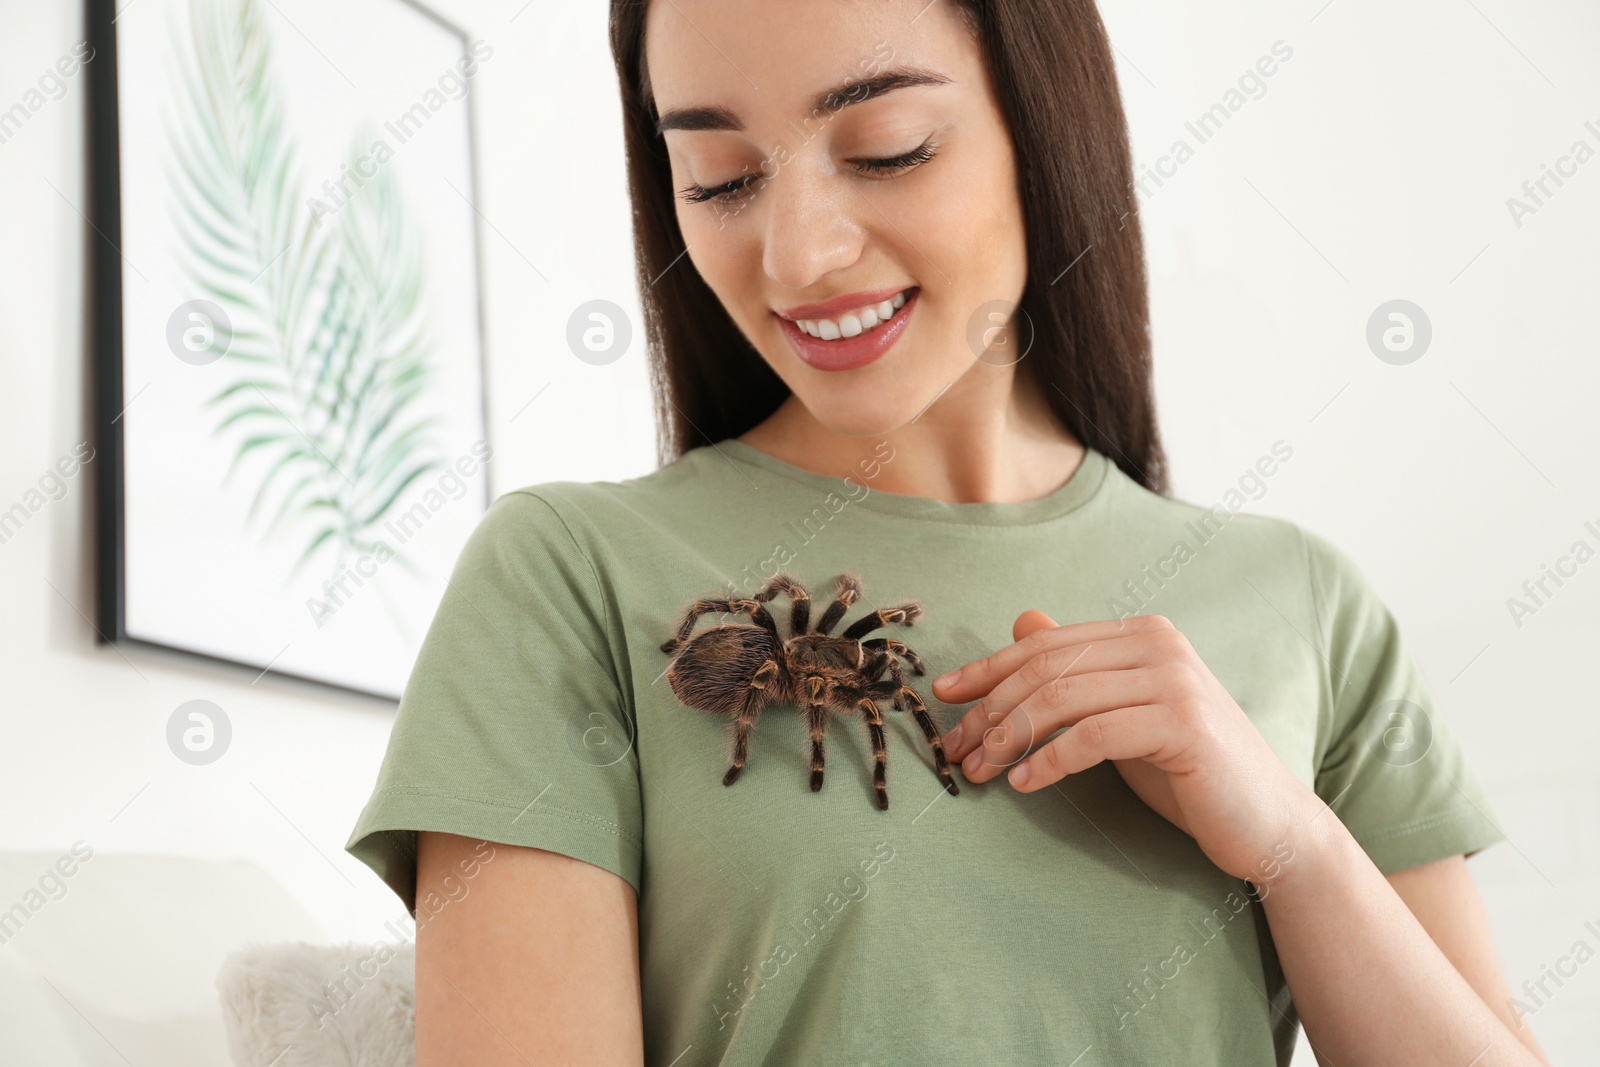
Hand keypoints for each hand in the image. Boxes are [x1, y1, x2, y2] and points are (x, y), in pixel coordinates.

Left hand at [934, 610, 1321, 881]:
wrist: (1265, 820)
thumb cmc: (1186, 769)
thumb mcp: (1121, 711)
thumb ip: (1079, 670)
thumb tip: (1023, 619)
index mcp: (1141, 633)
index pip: (1044, 645)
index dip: (988, 670)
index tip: (944, 698)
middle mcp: (1159, 644)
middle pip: (1045, 669)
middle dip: (990, 710)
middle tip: (957, 750)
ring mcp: (1174, 680)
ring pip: (1062, 699)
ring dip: (1009, 737)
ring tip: (982, 771)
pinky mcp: (1183, 723)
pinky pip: (1094, 734)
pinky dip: (1050, 759)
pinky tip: (1025, 783)